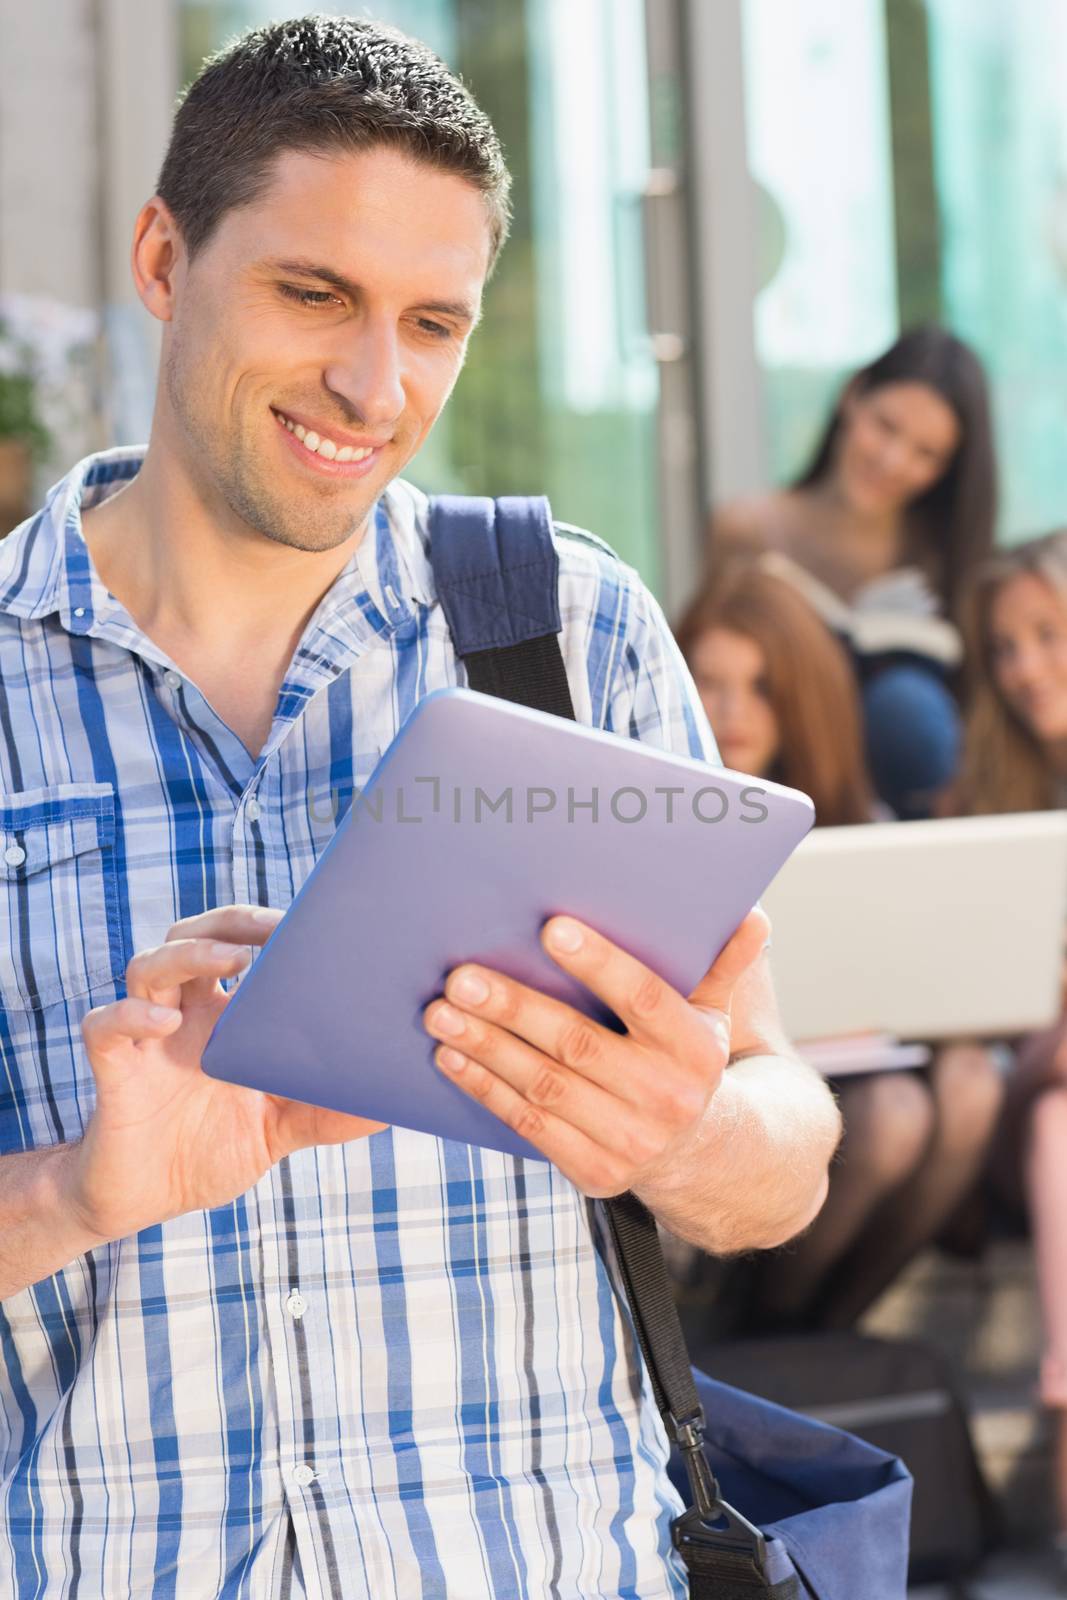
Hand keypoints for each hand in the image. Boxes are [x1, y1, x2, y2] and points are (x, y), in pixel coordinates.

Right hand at [69, 905, 384, 1242]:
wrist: (148, 1201)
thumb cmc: (214, 1149)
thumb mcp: (283, 1128)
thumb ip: (330, 1111)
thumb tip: (396, 1102)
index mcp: (226, 1015)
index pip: (242, 944)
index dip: (271, 927)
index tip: (316, 923)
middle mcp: (185, 1012)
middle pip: (195, 935)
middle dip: (233, 922)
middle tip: (277, 928)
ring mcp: (146, 1036)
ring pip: (150, 966)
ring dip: (189, 953)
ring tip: (234, 959)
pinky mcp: (115, 1070)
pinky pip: (107, 1026)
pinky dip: (131, 1016)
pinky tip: (163, 1024)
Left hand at [422, 909, 769, 1196]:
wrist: (708, 1156)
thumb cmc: (692, 1059)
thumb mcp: (716, 1014)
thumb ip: (722, 964)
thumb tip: (752, 915)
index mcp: (695, 1047)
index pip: (643, 998)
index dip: (599, 963)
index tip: (551, 928)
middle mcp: (665, 1097)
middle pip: (577, 1044)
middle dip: (514, 1008)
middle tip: (462, 975)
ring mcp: (629, 1141)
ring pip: (544, 1086)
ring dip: (486, 1048)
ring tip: (440, 1013)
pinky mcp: (596, 1173)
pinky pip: (530, 1126)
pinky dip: (486, 1090)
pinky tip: (452, 1058)